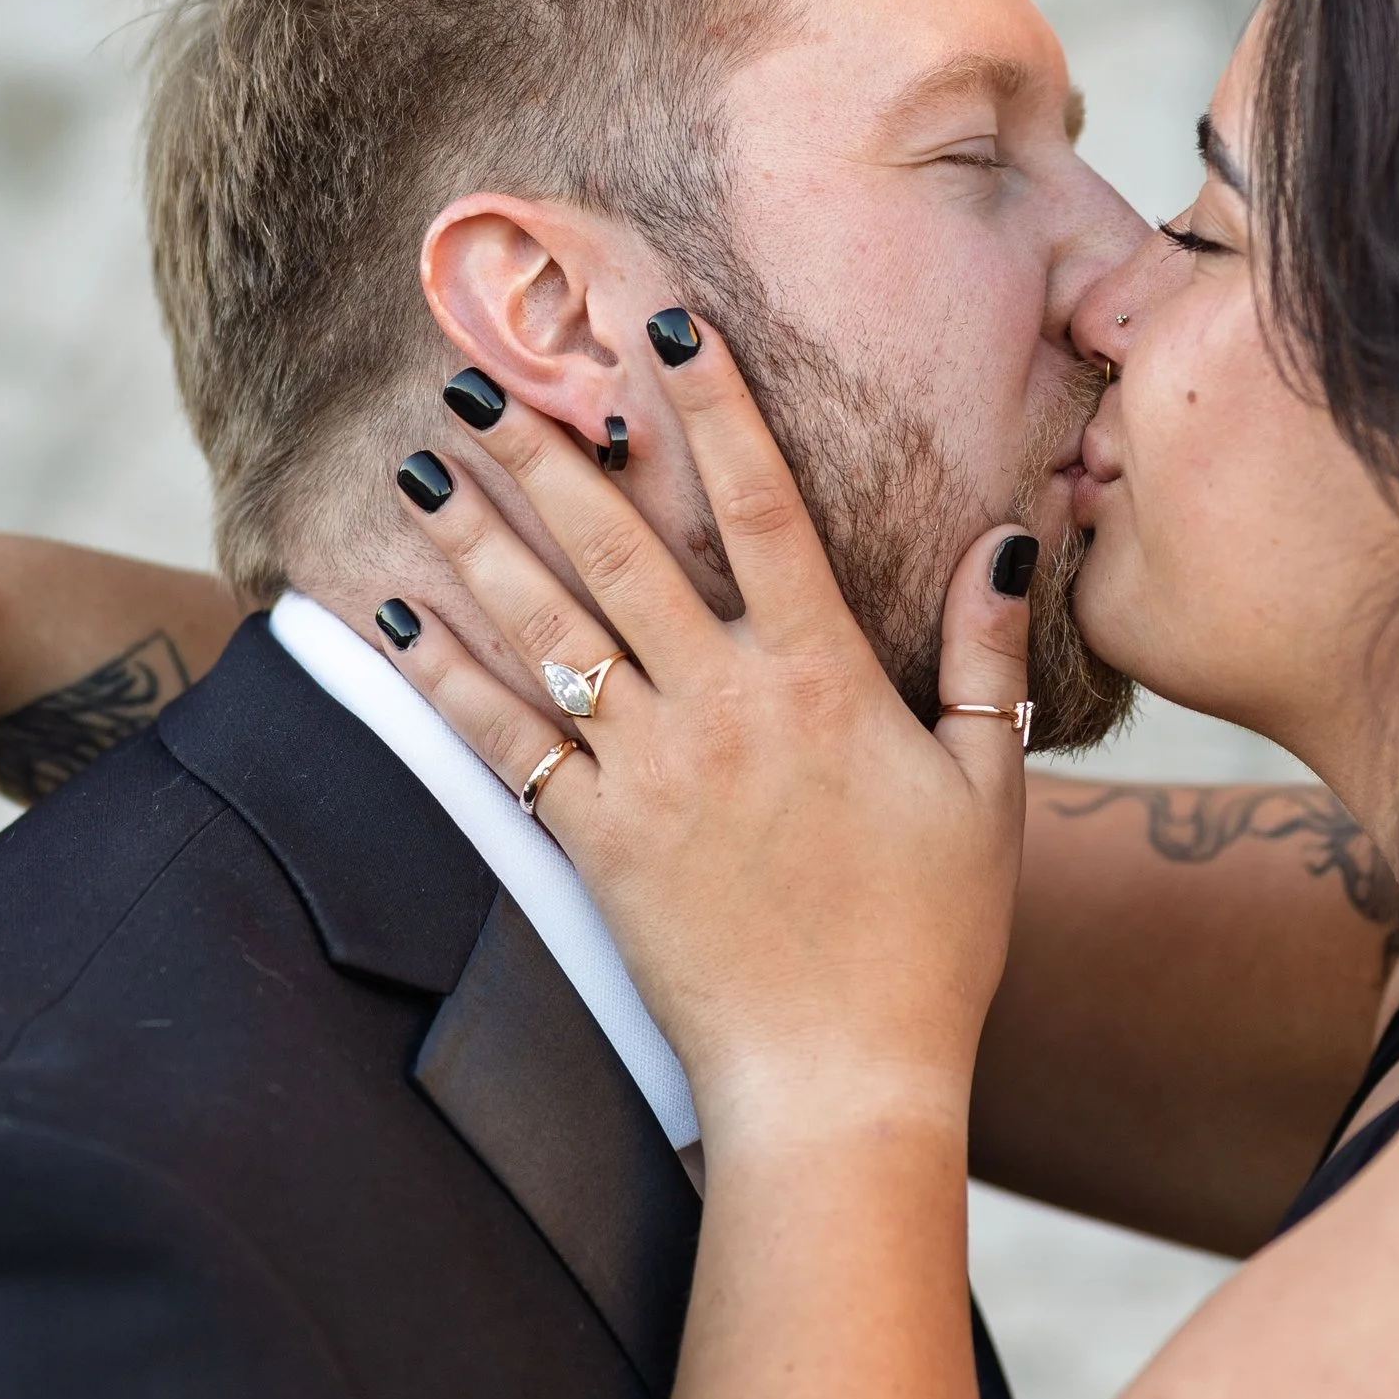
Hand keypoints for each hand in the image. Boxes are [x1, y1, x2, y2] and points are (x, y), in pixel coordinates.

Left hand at [383, 328, 1035, 1148]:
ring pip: (546, 625)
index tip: (669, 321)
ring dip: (476, 536)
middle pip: (620, 543)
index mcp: (824, 676)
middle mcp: (724, 704)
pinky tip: (393, 616)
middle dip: (544, 449)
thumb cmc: (930, 940)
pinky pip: (503, 739)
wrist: (840, 1077)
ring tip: (418, 463)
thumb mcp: (988, 788)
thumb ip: (983, 658)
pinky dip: (442, 674)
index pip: (764, 503)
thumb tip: (1006, 540)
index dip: (715, 405)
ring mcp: (650, 772)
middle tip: (476, 373)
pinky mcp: (593, 841)